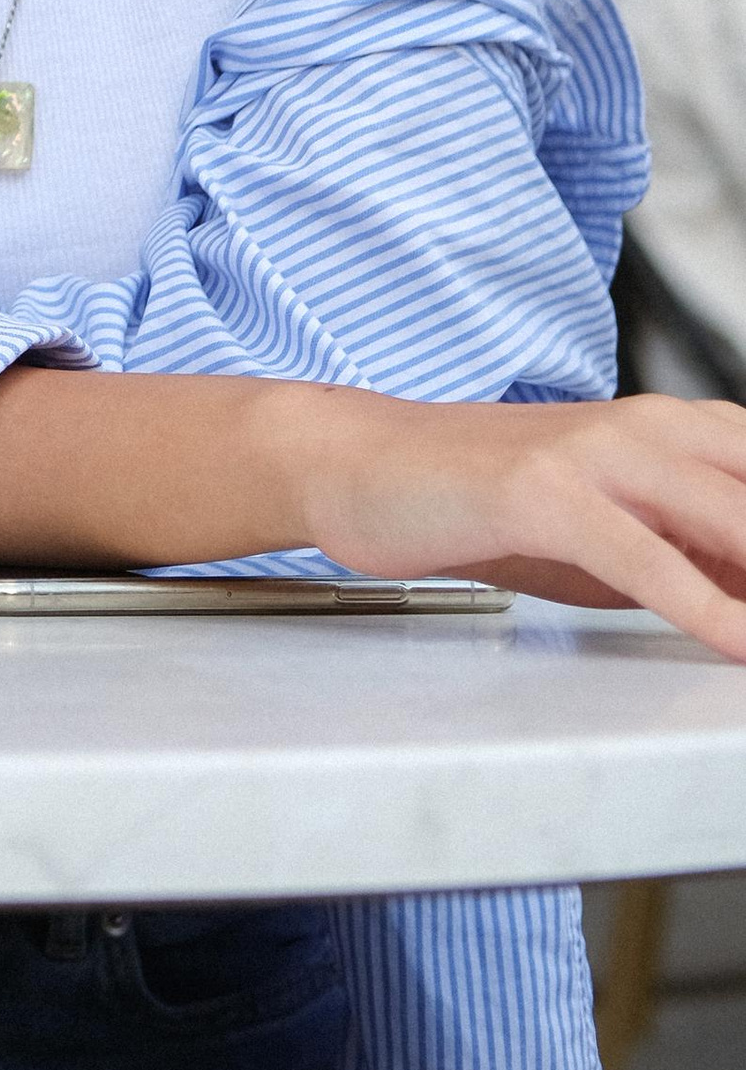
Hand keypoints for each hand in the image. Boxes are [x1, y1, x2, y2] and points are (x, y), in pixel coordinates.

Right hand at [307, 388, 745, 659]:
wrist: (361, 463)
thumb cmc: (487, 505)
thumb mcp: (618, 540)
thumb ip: (702, 564)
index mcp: (681, 432)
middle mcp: (652, 427)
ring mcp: (597, 452)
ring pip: (729, 517)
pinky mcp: (543, 489)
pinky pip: (644, 553)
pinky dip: (703, 604)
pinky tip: (736, 642)